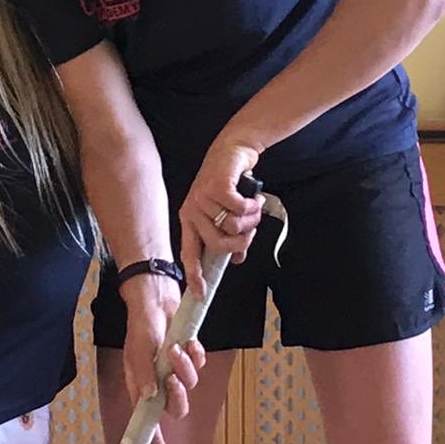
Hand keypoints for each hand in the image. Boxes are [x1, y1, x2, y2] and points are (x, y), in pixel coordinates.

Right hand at [120, 275, 205, 443]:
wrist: (156, 296)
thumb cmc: (142, 322)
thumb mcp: (139, 347)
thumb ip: (143, 372)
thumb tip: (148, 398)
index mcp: (140, 385)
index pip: (146, 420)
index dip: (153, 441)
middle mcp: (157, 382)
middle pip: (175, 407)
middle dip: (178, 396)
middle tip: (172, 379)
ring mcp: (173, 369)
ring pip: (190, 385)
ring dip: (186, 368)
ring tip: (176, 348)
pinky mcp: (187, 355)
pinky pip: (199, 365)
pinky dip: (196, 355)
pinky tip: (189, 341)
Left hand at [178, 138, 263, 297]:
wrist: (233, 151)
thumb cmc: (230, 185)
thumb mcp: (226, 213)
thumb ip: (230, 237)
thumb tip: (237, 260)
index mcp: (190, 221)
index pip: (189, 253)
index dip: (195, 274)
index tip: (201, 292)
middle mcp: (192, 211)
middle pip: (219, 244)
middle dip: (242, 242)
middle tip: (252, 229)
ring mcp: (202, 198)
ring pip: (233, 227)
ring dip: (250, 220)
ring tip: (254, 209)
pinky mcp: (216, 186)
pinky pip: (239, 209)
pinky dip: (252, 206)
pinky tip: (255, 199)